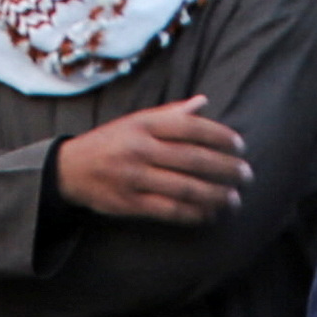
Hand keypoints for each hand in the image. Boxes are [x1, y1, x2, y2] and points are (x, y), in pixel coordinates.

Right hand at [50, 98, 249, 224]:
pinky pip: (169, 210)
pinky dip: (193, 213)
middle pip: (193, 159)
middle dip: (225, 168)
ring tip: (233, 199)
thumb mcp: (136, 121)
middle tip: (246, 175)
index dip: (219, 136)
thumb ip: (171, 114)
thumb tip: (203, 102)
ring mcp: (134, 177)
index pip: (190, 127)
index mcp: (144, 124)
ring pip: (184, 187)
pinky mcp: (130, 202)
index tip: (240, 146)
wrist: (70, 169)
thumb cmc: (111, 142)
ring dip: (214, 195)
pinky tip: (209, 214)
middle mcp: (140, 148)